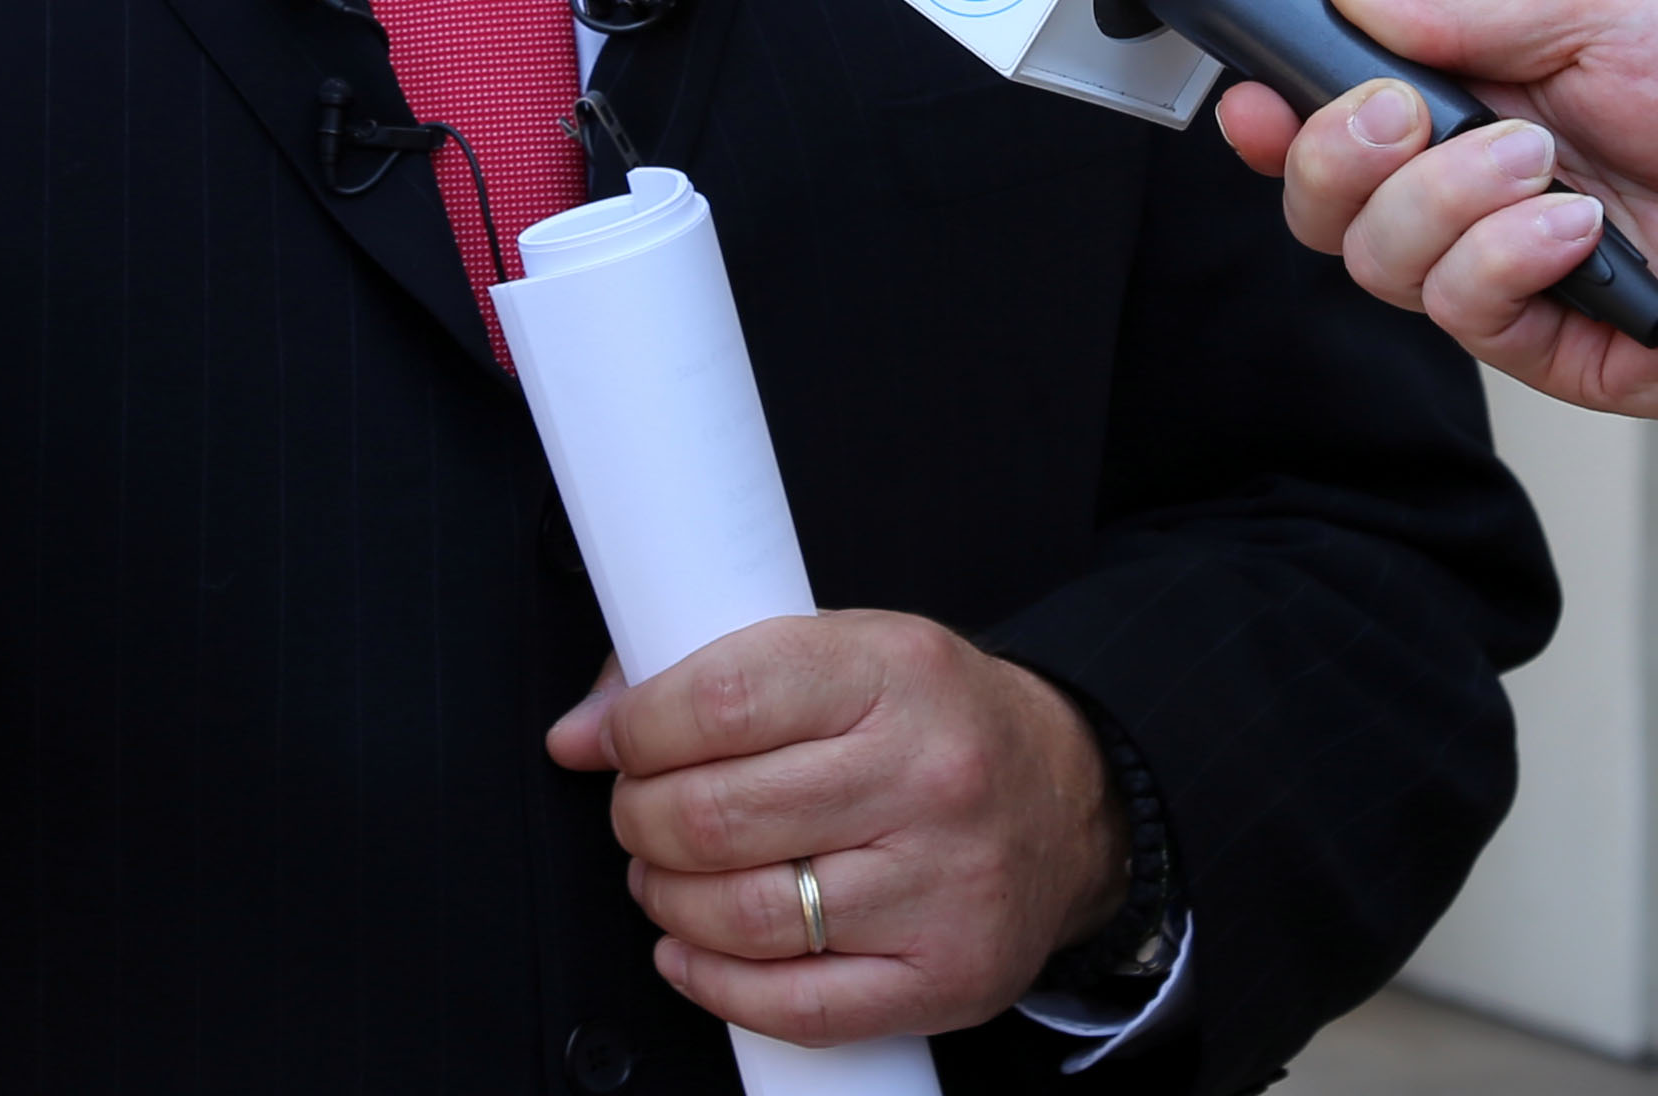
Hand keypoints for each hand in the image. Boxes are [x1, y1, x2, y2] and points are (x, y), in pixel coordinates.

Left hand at [542, 612, 1124, 1046]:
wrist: (1071, 801)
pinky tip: (694, 950)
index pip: (719, 701)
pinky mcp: (943, 976)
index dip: (634, 730)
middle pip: (716, 815)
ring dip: (668, 902)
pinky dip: (714, 984)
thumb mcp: (850, 652)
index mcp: (893, 673)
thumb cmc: (940, 725)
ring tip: (667, 878)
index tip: (607, 742)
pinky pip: (794, 1005)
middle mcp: (925, 777)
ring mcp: (939, 885)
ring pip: (744, 914)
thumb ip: (721, 674)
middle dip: (642, 820)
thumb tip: (586, 724)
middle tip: (639, 814)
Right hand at [1211, 0, 1657, 423]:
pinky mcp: (1549, 346)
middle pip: (1325, 199)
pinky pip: (1462, 313)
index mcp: (1484, 93)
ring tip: (1547, 169)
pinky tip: (1580, 231)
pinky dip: (1505, 260)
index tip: (1256, 97)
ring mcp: (1510, 271)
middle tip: (1412, 117)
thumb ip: (1470, 3)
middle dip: (1339, 153)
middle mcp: (1481, 187)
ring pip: (1377, 260)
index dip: (1279, 111)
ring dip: (1446, 203)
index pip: (1340, 111)